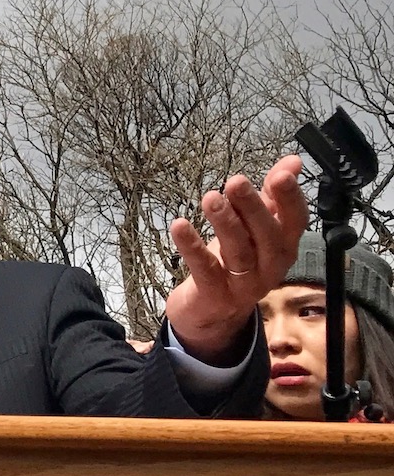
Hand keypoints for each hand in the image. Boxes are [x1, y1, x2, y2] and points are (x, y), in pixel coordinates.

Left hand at [166, 156, 306, 360]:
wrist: (211, 314)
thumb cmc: (236, 263)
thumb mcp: (255, 229)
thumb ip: (272, 196)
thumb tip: (292, 161)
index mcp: (283, 247)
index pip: (295, 222)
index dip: (290, 199)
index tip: (282, 174)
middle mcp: (270, 267)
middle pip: (267, 237)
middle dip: (253, 208)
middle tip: (235, 181)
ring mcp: (244, 285)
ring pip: (239, 252)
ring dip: (225, 224)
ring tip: (211, 198)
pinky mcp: (214, 296)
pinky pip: (205, 270)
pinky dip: (193, 248)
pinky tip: (179, 225)